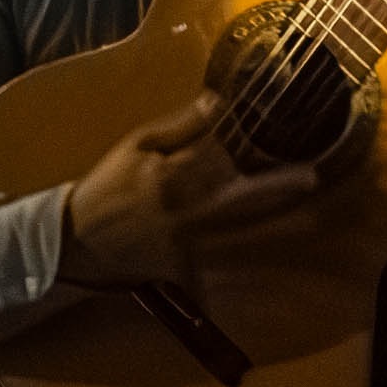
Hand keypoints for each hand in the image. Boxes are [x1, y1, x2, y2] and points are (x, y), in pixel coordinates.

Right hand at [55, 90, 369, 292]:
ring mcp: (184, 241)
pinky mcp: (180, 267)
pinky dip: (223, 282)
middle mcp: (184, 208)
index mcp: (172, 174)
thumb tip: (217, 102)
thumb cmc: (106, 186)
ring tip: (299, 208)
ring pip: (234, 229)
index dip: (254, 143)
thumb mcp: (135, 146)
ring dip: (266, 219)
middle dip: (277, 187)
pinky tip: (255, 283)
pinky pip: (206, 277)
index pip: (221, 154)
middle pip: (240, 196)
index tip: (286, 132)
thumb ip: (179, 127)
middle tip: (311, 177)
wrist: (75, 239)